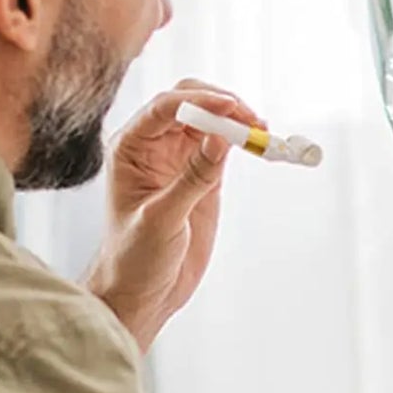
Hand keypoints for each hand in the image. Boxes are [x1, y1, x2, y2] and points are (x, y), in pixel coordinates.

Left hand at [85, 79, 265, 350]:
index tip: (231, 107)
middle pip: (189, 102)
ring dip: (237, 120)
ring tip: (262, 132)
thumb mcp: (162, 219)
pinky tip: (260, 143)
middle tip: (251, 120)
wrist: (144, 291)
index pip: (165, 108)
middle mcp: (152, 145)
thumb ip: (193, 177)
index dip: (200, 101)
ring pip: (210, 119)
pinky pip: (224, 144)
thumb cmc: (134, 258)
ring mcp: (179, 157)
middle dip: (221, 104)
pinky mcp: (202, 174)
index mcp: (130, 148)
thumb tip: (221, 138)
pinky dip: (243, 140)